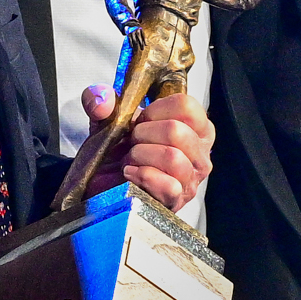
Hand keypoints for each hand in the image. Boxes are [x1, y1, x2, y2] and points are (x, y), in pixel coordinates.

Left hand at [92, 86, 213, 209]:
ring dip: (140, 156)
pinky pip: (169, 185)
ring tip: (131, 160)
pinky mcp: (176, 200)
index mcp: (193, 128)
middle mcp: (199, 153)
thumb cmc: (116, 152)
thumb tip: (102, 99)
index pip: (187, 105)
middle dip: (143, 135)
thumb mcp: (107, 120)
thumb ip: (101, 101)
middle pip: (177, 131)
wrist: (101, 185)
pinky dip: (143, 176)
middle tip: (132, 144)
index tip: (140, 121)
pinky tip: (131, 175)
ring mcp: (191, 180)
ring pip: (173, 157)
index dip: (155, 110)